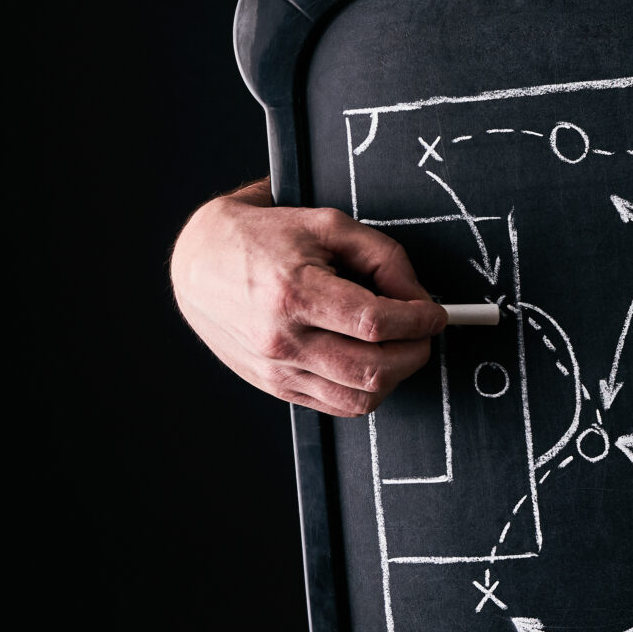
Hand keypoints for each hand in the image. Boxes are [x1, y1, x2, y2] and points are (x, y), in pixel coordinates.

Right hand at [171, 178, 448, 415]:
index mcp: (294, 292)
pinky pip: (337, 406)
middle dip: (416, 352)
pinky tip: (371, 361)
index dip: (419, 321)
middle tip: (424, 331)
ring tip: (400, 347)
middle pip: (374, 369)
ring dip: (396, 376)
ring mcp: (277, 369)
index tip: (435, 314)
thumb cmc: (262, 237)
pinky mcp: (275, 386)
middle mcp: (282, 339)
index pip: (377, 323)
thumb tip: (419, 298)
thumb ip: (384, 257)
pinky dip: (367, 389)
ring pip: (360, 397)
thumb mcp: (327, 225)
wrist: (197, 263)